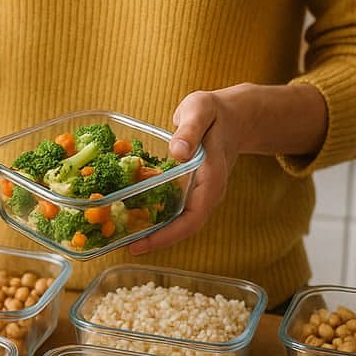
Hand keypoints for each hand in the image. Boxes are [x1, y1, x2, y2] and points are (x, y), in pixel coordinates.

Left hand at [127, 88, 244, 254]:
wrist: (233, 116)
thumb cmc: (215, 112)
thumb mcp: (202, 110)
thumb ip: (190, 129)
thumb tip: (178, 152)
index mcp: (212, 178)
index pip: (193, 218)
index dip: (167, 235)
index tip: (141, 244)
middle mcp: (207, 192)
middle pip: (183, 227)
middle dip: (155, 240)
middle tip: (123, 245)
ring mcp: (199, 192)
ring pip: (177, 220)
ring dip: (153, 230)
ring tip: (122, 234)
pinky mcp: (190, 187)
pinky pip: (173, 206)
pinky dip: (154, 212)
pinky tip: (131, 212)